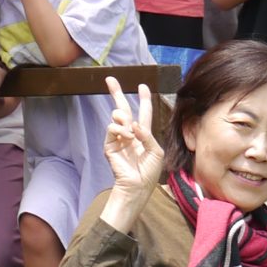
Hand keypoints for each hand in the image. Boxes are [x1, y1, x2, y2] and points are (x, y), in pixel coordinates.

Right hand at [101, 76, 165, 196]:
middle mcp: (130, 134)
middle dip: (117, 93)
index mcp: (143, 134)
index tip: (142, 86)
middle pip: (123, 109)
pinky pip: (112, 128)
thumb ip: (147, 135)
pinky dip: (120, 130)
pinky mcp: (109, 145)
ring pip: (117, 116)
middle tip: (110, 79)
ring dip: (125, 119)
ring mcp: (118, 139)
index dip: (143, 99)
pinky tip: (127, 138)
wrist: (138, 186)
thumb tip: (134, 124)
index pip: (143, 112)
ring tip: (130, 133)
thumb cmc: (149, 172)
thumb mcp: (156, 151)